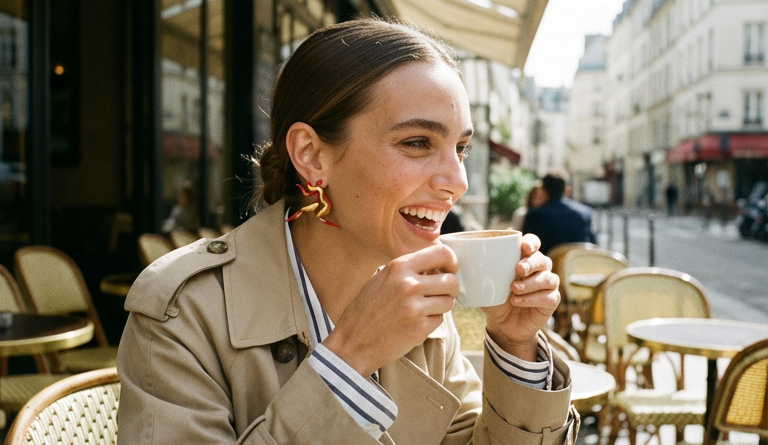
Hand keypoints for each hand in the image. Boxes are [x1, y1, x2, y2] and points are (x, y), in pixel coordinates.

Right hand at [322, 244, 458, 376]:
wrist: (352, 343)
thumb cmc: (364, 311)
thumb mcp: (380, 279)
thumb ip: (407, 270)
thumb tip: (435, 265)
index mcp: (399, 267)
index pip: (442, 253)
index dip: (451, 262)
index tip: (449, 270)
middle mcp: (409, 284)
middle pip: (451, 280)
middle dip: (449, 288)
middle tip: (438, 294)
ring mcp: (415, 307)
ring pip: (449, 301)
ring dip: (440, 306)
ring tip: (422, 309)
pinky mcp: (420, 328)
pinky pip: (440, 319)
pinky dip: (432, 321)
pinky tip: (414, 323)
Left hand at [482, 234, 559, 360]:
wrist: (502, 325)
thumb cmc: (494, 298)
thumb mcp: (483, 284)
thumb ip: (477, 270)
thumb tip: (461, 256)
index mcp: (524, 259)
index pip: (533, 244)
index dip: (531, 243)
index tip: (524, 247)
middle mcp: (539, 269)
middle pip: (542, 260)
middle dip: (531, 263)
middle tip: (518, 269)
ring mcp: (547, 285)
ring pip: (548, 278)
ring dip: (530, 283)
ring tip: (513, 289)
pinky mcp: (551, 301)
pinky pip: (549, 297)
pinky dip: (533, 298)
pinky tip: (517, 301)